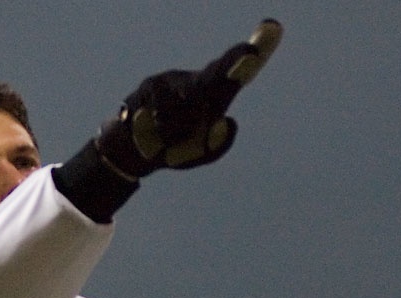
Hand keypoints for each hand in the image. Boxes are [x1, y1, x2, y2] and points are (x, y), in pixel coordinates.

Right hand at [98, 19, 282, 178]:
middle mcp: (195, 81)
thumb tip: (227, 121)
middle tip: (251, 56)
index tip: (265, 40)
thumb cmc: (175, 149)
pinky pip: (164, 114)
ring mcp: (171, 80)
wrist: (135, 154)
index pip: (235, 74)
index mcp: (213, 95)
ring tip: (169, 137)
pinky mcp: (149, 86)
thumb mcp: (203, 154)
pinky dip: (163, 131)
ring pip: (187, 109)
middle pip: (217, 72)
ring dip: (179, 131)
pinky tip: (154, 131)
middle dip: (235, 63)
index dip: (250, 58)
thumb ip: (220, 145)